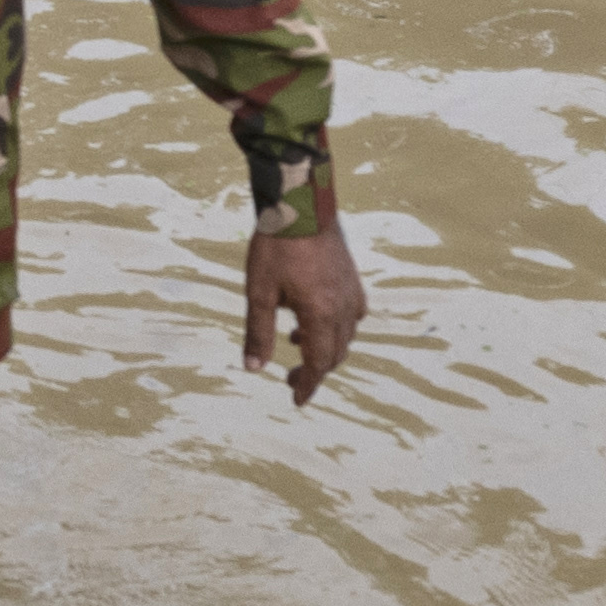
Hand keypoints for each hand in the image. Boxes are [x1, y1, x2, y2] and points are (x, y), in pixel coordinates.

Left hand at [245, 224, 367, 406]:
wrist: (301, 205)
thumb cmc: (277, 246)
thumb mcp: (259, 291)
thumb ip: (258, 332)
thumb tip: (253, 368)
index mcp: (321, 315)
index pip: (318, 364)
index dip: (307, 384)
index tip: (297, 400)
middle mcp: (344, 308)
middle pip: (335, 354)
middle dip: (315, 371)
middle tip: (291, 377)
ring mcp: (352, 292)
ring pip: (346, 335)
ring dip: (325, 348)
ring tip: (296, 342)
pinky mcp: (352, 279)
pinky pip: (352, 314)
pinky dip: (336, 326)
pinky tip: (316, 317)